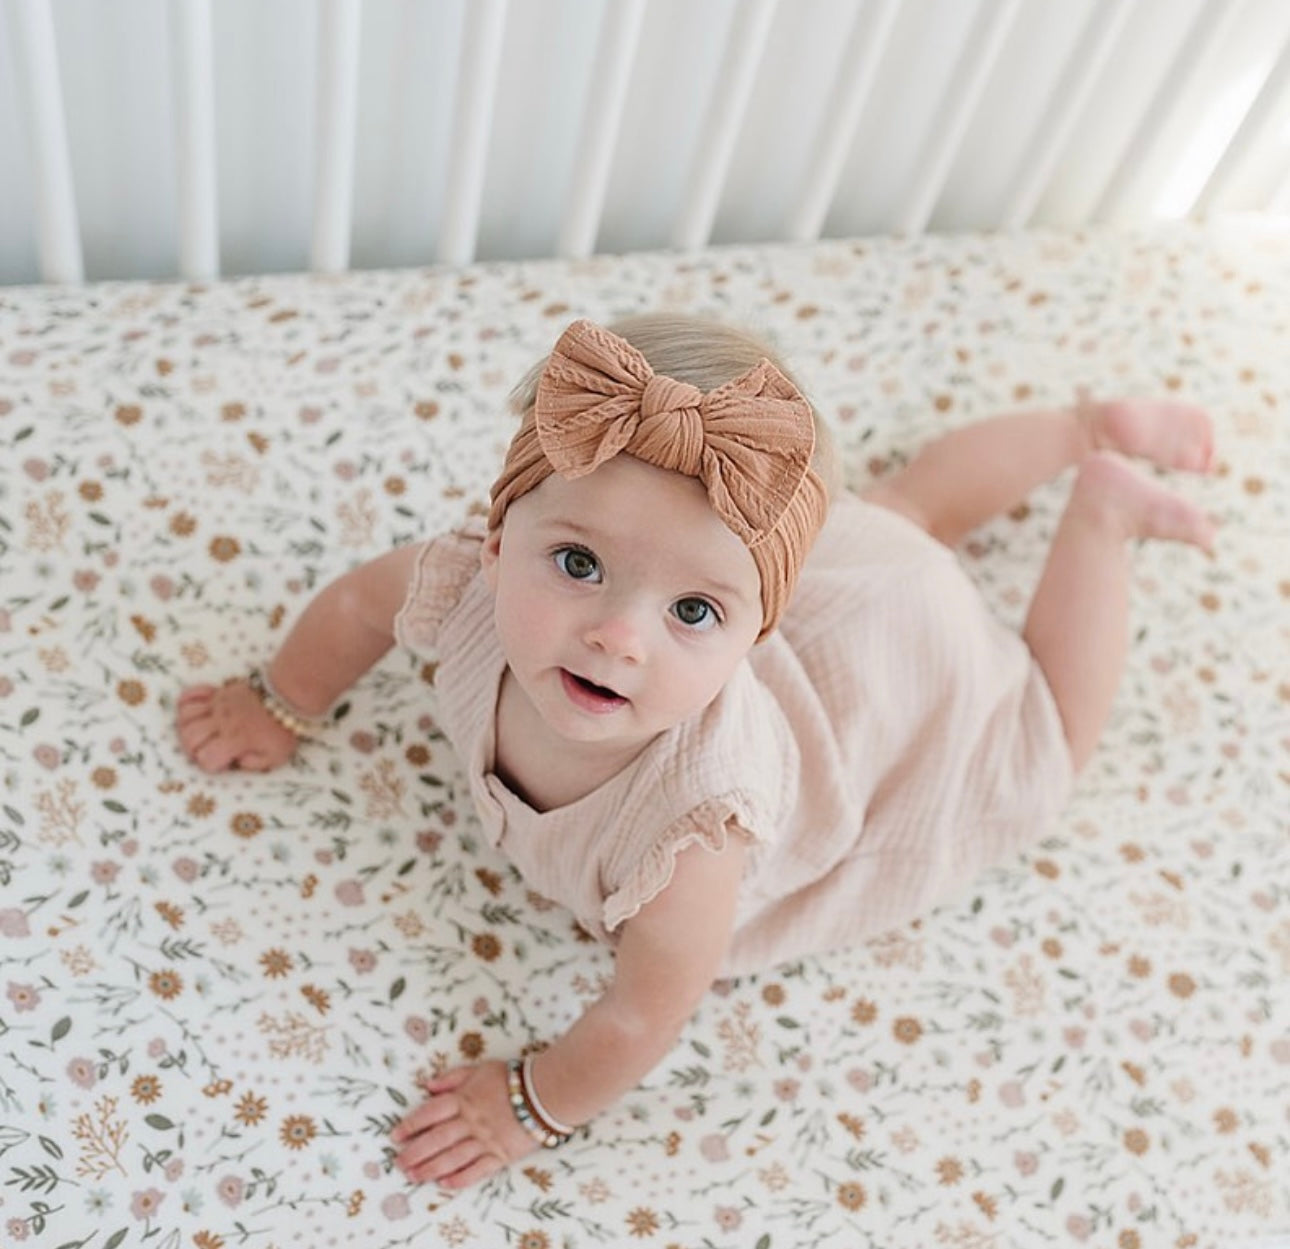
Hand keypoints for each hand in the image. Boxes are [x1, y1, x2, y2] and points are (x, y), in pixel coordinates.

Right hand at [176, 679, 298, 772]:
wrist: (288, 694)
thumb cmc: (283, 727)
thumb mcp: (277, 755)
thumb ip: (255, 763)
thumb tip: (237, 761)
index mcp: (236, 740)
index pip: (207, 758)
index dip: (210, 764)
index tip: (222, 761)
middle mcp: (222, 723)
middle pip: (189, 737)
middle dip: (193, 749)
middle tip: (207, 749)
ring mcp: (217, 705)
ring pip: (185, 717)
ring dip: (186, 728)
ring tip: (200, 733)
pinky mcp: (217, 692)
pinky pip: (190, 694)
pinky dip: (186, 703)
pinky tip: (197, 711)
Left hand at [392, 1061, 537, 1188]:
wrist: (546, 1092)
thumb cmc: (512, 1078)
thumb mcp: (480, 1069)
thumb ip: (454, 1077)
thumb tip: (429, 1085)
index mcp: (465, 1098)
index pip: (431, 1112)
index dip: (412, 1124)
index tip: (396, 1135)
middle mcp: (471, 1121)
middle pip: (437, 1139)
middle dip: (415, 1152)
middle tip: (398, 1163)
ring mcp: (485, 1140)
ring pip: (452, 1157)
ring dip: (430, 1168)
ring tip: (413, 1177)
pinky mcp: (500, 1155)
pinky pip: (476, 1170)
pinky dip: (459, 1178)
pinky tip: (444, 1184)